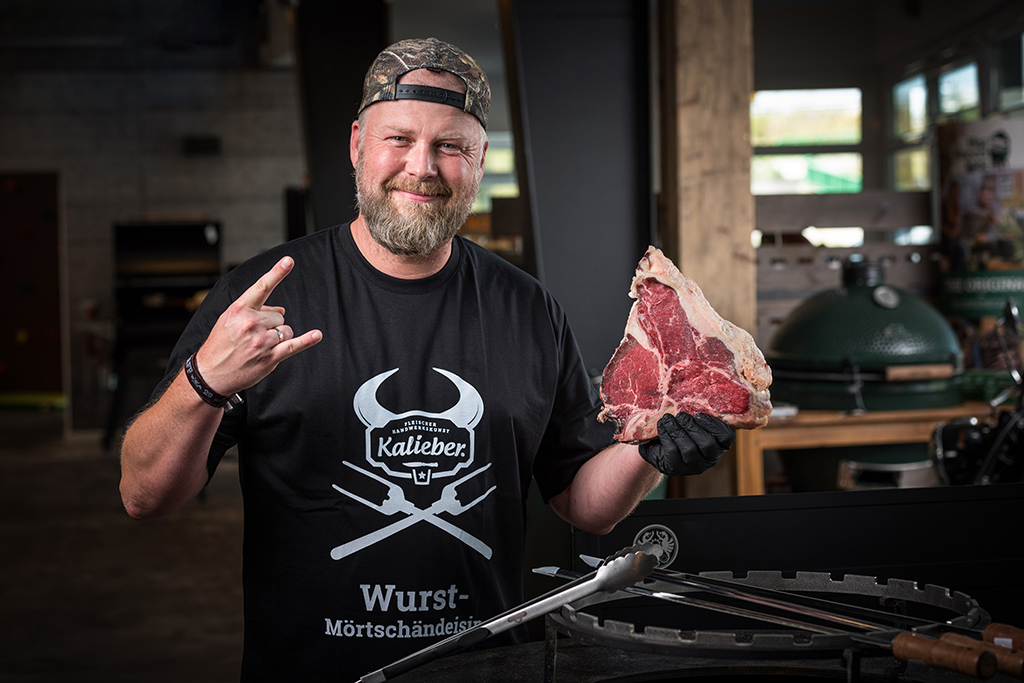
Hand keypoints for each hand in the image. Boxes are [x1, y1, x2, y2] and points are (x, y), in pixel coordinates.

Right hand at [195, 256, 321, 395]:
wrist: (210, 373)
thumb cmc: (220, 345)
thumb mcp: (229, 320)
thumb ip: (254, 310)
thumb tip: (280, 310)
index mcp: (239, 310)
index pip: (262, 287)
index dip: (277, 273)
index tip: (289, 261)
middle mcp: (251, 323)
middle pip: (279, 316)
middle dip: (271, 324)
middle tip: (254, 336)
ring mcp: (261, 341)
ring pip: (285, 330)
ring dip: (278, 337)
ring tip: (259, 346)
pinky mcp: (270, 357)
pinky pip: (293, 346)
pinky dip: (306, 341)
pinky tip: (316, 335)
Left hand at [638, 413, 735, 475]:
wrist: (659, 442)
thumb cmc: (681, 425)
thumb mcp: (692, 416)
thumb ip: (699, 407)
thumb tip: (699, 385)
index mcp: (719, 443)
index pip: (726, 437)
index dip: (714, 426)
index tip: (699, 415)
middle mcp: (710, 457)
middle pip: (707, 445)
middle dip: (692, 428)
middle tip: (680, 416)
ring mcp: (694, 465)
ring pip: (690, 450)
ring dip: (678, 431)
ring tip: (668, 419)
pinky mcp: (677, 468)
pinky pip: (673, 453)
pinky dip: (666, 437)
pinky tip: (662, 427)